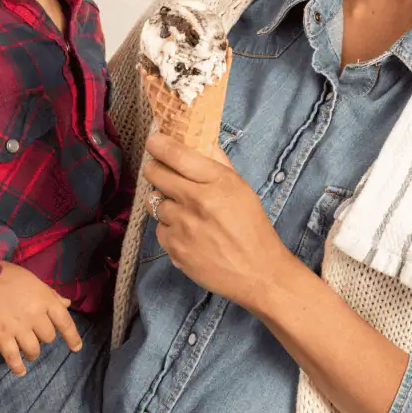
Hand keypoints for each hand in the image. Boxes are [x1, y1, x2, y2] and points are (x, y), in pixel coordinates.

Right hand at [0, 262, 82, 376]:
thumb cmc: (6, 275)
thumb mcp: (33, 280)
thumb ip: (50, 294)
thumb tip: (67, 304)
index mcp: (46, 300)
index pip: (65, 322)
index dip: (72, 337)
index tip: (76, 348)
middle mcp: (36, 316)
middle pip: (48, 337)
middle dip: (44, 337)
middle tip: (36, 335)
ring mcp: (19, 328)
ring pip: (33, 349)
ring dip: (33, 353)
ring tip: (29, 353)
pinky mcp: (2, 336)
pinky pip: (13, 357)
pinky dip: (17, 366)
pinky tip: (20, 371)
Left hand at [142, 133, 291, 310]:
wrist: (258, 272)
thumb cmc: (252, 228)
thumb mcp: (241, 189)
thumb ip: (218, 164)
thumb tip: (201, 140)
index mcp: (217, 182)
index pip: (176, 154)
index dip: (159, 144)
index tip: (153, 141)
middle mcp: (197, 201)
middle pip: (156, 174)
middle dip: (155, 169)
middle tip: (160, 172)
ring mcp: (183, 226)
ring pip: (156, 203)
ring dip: (166, 204)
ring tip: (185, 212)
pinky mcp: (175, 248)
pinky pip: (159, 230)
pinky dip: (169, 229)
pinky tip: (188, 234)